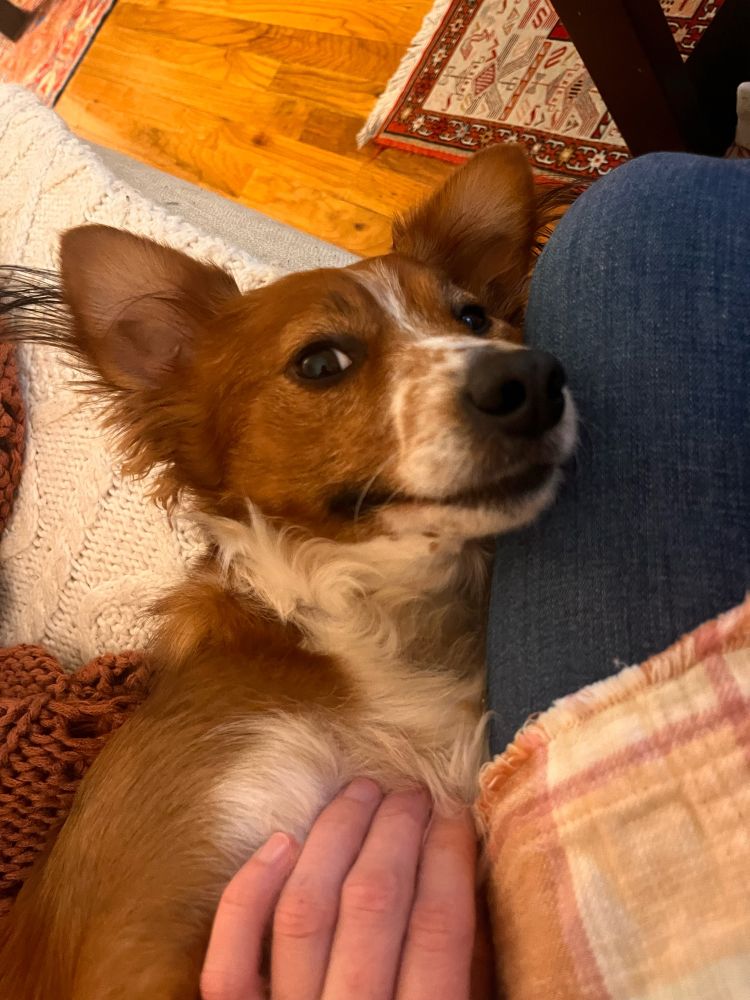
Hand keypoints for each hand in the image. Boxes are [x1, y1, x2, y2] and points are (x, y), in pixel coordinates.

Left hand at [201, 781, 477, 999]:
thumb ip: (464, 978)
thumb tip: (461, 876)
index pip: (439, 925)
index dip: (449, 856)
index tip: (455, 813)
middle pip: (372, 902)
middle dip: (396, 830)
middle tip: (411, 791)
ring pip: (303, 908)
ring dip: (334, 835)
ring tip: (360, 792)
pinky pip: (229, 958)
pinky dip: (248, 891)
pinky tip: (281, 841)